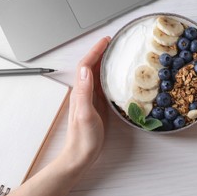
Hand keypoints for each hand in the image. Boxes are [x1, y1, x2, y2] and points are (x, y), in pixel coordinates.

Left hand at [6, 37, 111, 195]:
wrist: (81, 154)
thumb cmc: (83, 138)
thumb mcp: (85, 114)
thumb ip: (84, 93)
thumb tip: (87, 70)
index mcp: (81, 92)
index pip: (86, 65)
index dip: (95, 51)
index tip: (106, 41)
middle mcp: (84, 92)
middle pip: (90, 66)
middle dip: (100, 52)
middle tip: (113, 42)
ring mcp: (90, 97)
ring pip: (96, 74)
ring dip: (104, 61)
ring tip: (115, 53)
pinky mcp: (97, 104)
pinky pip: (102, 84)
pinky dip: (108, 74)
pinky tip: (115, 74)